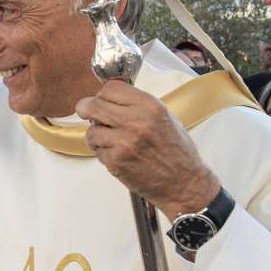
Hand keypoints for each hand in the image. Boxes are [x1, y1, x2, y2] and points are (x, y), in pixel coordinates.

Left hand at [76, 80, 219, 219]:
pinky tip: (119, 156)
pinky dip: (104, 153)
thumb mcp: (164, 117)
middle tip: (86, 112)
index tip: (101, 100)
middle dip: (86, 109)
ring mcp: (124, 142)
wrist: (184, 183)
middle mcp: (136, 122)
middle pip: (94, 105)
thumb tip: (109, 98)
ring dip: (97, 136)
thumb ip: (137, 105)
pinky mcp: (116, 161)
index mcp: (150, 106)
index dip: (103, 95)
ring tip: (112, 141)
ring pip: (91, 131)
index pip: (110, 88)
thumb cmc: (177, 152)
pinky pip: (97, 151)